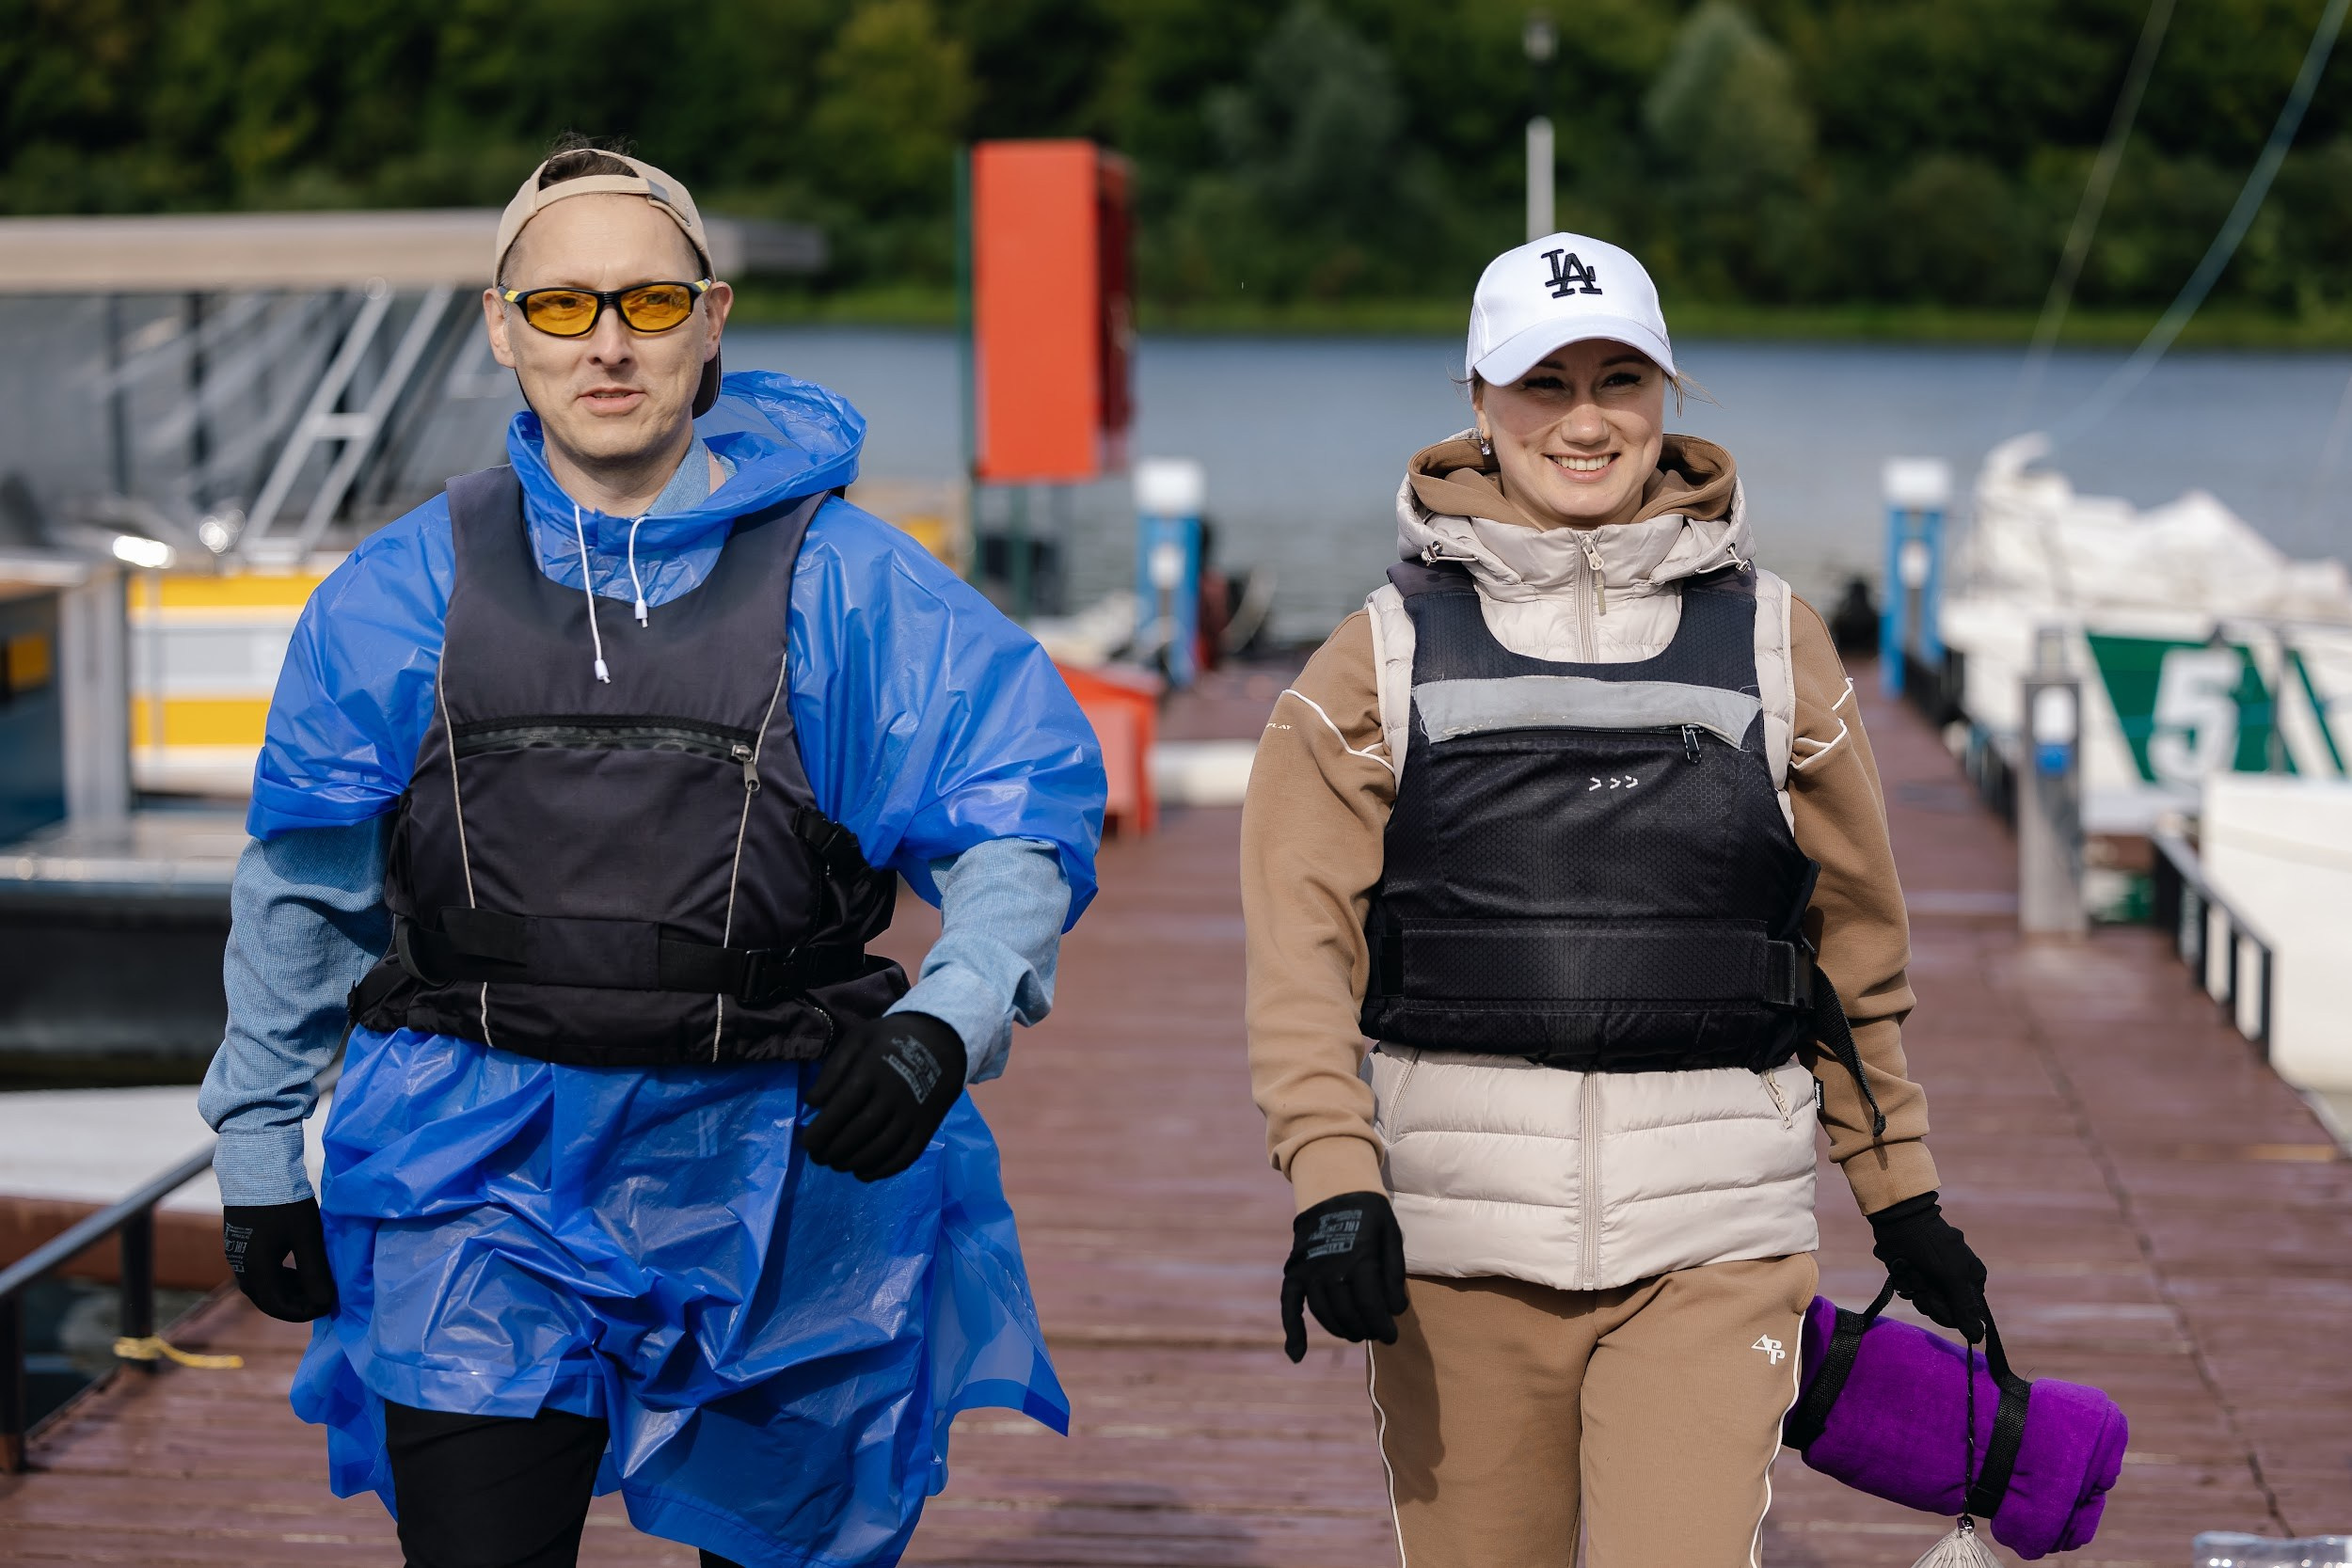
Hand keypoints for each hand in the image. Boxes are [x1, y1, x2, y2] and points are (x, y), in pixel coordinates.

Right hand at [222, 1198, 338, 1322]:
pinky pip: (258, 1273)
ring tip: (314, 1283)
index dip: (305, 1312)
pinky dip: (279, 1278)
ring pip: (263, 1287)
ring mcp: (236, 1258)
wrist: (256, 1170)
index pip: (279, 1308)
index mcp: (256, 1271)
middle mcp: (241, 1269)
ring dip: (288, 1291)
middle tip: (323, 1298)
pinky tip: (297, 1268)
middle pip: (268, 1301)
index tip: (328, 1306)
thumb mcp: (307, 1238)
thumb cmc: (284, 1203)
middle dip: (297, 1304)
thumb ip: (315, 1272)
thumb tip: (325, 1302)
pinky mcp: (238, 1246)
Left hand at [802, 1011, 966, 1181]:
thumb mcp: (858, 1039)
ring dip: (853, 1162)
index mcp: (873, 1070)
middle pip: (860, 1130)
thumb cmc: (890, 1041)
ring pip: (881, 1148)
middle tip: (818, 1156)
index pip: (843, 1106)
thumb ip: (833, 1069)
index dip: (822, 1129)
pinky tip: (863, 1173)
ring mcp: (913, 1113)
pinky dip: (882, 1171)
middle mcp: (894, 1094)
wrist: (941, 1042)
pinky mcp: (926, 1128)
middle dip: (833, 1150)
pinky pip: (904, 1156)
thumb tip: (812, 1102)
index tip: (806, 1142)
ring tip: (836, 1164)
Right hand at [1281, 1191, 1409, 1362]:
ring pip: (1324, 1313)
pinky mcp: (1295, 1272)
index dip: (1382, 1325)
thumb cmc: (1369, 1214)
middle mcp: (1331, 1269)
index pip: (1371, 1306)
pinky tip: (1297, 1354)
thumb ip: (1394, 1274)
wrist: (1333, 1187)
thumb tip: (1395, 1310)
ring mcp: (1310, 1271)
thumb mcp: (1391, 1236)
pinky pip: (1290, 1305)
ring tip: (1357, 1333)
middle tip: (1377, 1333)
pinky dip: (1292, 1330)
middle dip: (1366, 1328)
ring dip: (1341, 1329)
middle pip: (1349, 1313)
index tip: (1391, 1336)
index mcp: (1360, 1259)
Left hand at [1868, 1190, 1989, 1341]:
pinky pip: (1909, 1290)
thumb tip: (1978, 1338)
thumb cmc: (1932, 1245)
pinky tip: (1902, 1268)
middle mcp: (1955, 1281)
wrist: (1900, 1221)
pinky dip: (1903, 1281)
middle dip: (1928, 1298)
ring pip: (1923, 1301)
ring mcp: (1934, 1278)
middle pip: (1942, 1310)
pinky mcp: (1915, 1274)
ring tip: (1912, 1269)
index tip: (1935, 1299)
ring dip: (1914, 1288)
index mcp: (1972, 1280)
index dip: (1946, 1313)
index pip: (1964, 1315)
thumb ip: (1964, 1308)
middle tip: (1922, 1282)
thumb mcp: (1952, 1277)